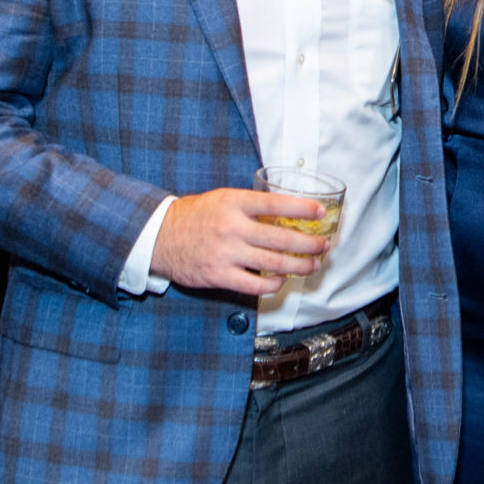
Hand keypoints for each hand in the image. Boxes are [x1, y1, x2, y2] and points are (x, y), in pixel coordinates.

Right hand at [150, 188, 330, 294]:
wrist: (159, 236)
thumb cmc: (196, 216)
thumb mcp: (223, 199)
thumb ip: (251, 206)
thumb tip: (288, 212)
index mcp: (234, 203)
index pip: (276, 204)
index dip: (302, 209)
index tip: (321, 212)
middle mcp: (232, 227)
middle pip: (282, 237)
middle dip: (310, 244)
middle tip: (324, 245)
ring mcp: (226, 253)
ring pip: (274, 263)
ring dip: (300, 265)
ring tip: (313, 264)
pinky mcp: (219, 275)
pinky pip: (255, 284)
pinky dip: (274, 284)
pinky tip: (282, 280)